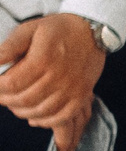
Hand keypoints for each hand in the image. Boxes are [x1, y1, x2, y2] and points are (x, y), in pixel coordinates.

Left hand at [0, 15, 106, 150]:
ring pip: (41, 111)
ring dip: (23, 112)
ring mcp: (73, 88)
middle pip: (25, 100)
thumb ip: (9, 47)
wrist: (92, 31)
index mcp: (43, 59)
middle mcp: (59, 76)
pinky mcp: (82, 95)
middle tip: (2, 97)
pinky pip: (62, 117)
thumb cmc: (58, 29)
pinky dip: (46, 121)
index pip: (12, 84)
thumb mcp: (29, 29)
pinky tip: (35, 117)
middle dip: (7, 101)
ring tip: (15, 106)